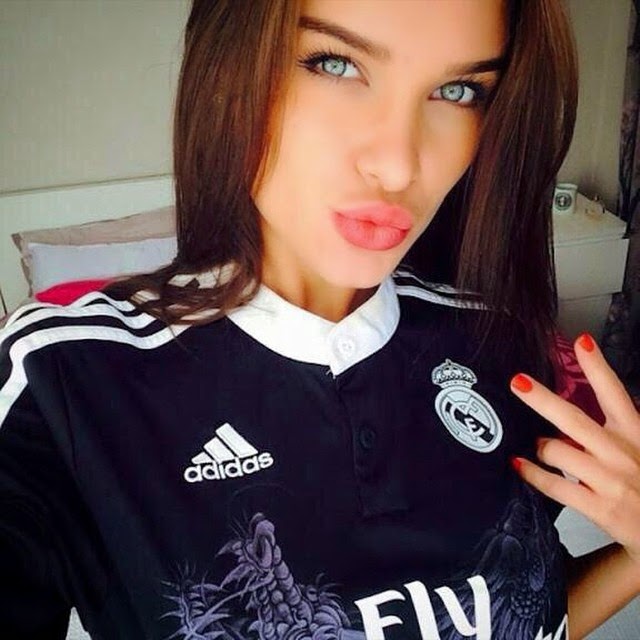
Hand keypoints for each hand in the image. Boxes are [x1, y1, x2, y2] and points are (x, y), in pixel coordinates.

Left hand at [510, 333, 639, 567]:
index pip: (615, 394)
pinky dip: (532, 474)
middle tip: (518, 381)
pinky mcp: (600, 508)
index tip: (582, 341)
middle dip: (543, 400)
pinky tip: (519, 465)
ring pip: (557, 452)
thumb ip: (612, 434)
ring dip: (541, 447)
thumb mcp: (639, 449)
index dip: (598, 367)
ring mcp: (610, 481)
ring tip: (538, 447)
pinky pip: (554, 486)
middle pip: (574, 420)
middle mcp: (621, 453)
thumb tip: (566, 423)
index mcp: (636, 434)